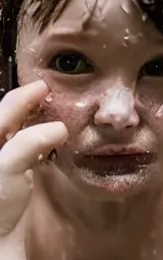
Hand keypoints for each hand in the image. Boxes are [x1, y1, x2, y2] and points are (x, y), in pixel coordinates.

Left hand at [0, 80, 67, 234]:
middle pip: (9, 118)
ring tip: (52, 111)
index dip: (24, 96)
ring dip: (33, 120)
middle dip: (28, 104)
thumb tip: (60, 127)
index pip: (5, 110)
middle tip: (50, 95)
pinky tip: (48, 139)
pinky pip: (25, 147)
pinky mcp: (12, 174)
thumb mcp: (7, 168)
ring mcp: (2, 161)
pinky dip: (37, 138)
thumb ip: (30, 144)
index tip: (46, 84)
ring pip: (17, 132)